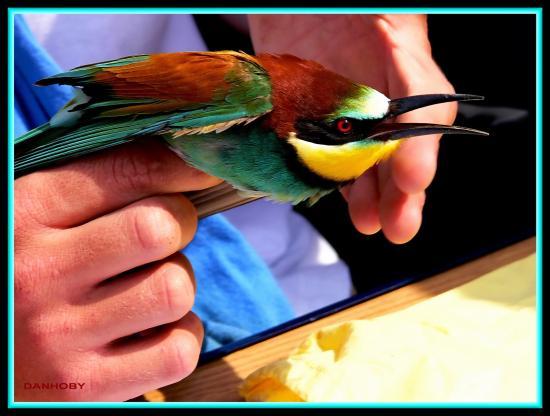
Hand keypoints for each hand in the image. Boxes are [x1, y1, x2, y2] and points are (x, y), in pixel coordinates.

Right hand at [14, 140, 219, 400]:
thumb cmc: (23, 272)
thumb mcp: (36, 217)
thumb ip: (94, 189)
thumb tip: (183, 162)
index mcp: (25, 213)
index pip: (127, 171)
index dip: (182, 165)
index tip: (206, 169)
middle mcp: (40, 272)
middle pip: (159, 228)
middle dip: (180, 225)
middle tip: (165, 235)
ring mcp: (61, 337)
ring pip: (175, 289)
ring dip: (178, 283)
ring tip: (150, 286)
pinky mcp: (86, 389)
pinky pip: (177, 351)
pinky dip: (182, 336)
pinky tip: (154, 331)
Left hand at [249, 14, 456, 242]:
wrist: (297, 3)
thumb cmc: (350, 7)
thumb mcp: (383, 15)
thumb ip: (398, 42)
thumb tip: (412, 74)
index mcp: (404, 63)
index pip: (422, 108)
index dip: (419, 148)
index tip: (412, 179)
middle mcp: (378, 95)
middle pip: (396, 150)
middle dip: (398, 193)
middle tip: (397, 226)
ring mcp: (342, 111)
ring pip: (361, 161)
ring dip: (366, 196)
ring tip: (368, 223)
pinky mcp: (308, 120)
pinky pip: (319, 153)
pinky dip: (324, 177)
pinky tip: (326, 195)